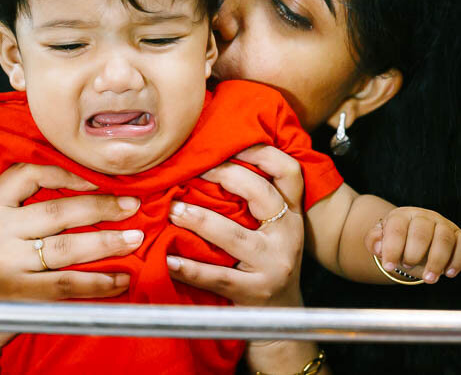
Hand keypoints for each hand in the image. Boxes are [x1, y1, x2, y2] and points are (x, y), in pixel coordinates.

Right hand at [0, 163, 143, 367]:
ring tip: (133, 239)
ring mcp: (8, 263)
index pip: (28, 174)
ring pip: (69, 247)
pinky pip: (69, 284)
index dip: (66, 173)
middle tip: (131, 205)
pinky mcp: (22, 294)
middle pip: (59, 211)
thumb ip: (22, 206)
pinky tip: (120, 279)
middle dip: (102, 207)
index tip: (96, 180)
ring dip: (108, 242)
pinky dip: (99, 282)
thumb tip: (87, 189)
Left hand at [165, 145, 304, 307]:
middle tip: (191, 169)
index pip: (289, 173)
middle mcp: (288, 235)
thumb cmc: (266, 264)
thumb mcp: (272, 230)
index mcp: (292, 215)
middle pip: (261, 194)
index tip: (231, 142)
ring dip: (198, 219)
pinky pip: (218, 277)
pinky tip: (169, 261)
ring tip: (172, 210)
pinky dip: (190, 268)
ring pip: (234, 235)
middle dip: (225, 176)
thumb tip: (208, 160)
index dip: (262, 152)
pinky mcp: (256, 292)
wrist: (281, 319)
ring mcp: (274, 264)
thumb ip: (253, 201)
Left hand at [365, 206, 460, 283]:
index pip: (397, 228)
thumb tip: (379, 248)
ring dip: (437, 261)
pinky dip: (459, 259)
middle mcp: (425, 216)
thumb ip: (374, 241)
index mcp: (402, 215)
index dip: (392, 248)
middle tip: (407, 266)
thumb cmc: (396, 240)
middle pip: (422, 232)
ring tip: (428, 279)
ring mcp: (444, 224)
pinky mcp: (459, 235)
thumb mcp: (381, 239)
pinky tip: (449, 273)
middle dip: (414, 253)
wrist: (413, 236)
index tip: (388, 266)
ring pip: (445, 238)